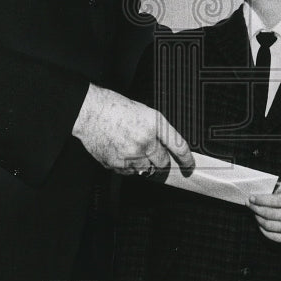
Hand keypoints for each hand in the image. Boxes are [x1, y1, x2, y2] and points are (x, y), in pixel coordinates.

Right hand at [71, 84, 193, 176]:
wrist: (91, 112)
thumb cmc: (116, 108)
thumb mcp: (145, 113)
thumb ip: (158, 131)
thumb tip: (167, 148)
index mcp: (154, 125)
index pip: (178, 146)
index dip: (186, 159)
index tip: (189, 165)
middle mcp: (144, 141)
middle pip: (162, 163)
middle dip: (160, 159)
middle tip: (150, 150)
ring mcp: (130, 155)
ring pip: (146, 170)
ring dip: (143, 163)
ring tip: (132, 148)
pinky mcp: (116, 164)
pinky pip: (129, 172)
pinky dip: (128, 166)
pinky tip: (121, 151)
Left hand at [248, 180, 280, 243]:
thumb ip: (277, 187)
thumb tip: (259, 191)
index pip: (275, 201)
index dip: (260, 199)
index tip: (251, 197)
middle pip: (270, 214)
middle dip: (256, 208)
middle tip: (249, 204)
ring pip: (268, 225)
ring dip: (257, 218)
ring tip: (254, 212)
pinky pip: (271, 235)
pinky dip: (262, 228)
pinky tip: (260, 221)